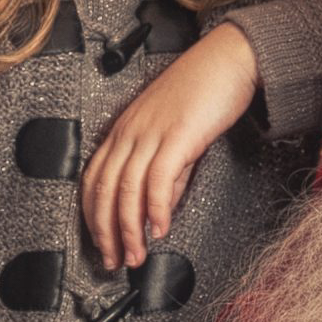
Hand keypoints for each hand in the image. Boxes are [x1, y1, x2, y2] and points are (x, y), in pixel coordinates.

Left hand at [84, 23, 258, 269]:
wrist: (228, 60)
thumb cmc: (202, 91)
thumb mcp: (175, 137)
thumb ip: (167, 174)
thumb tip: (158, 210)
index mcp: (124, 130)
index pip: (94, 180)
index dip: (94, 218)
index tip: (102, 244)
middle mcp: (130, 131)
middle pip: (104, 189)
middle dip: (106, 233)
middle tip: (115, 261)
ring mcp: (151, 132)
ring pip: (126, 189)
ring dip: (129, 229)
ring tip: (136, 255)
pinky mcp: (176, 135)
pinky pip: (157, 179)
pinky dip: (155, 209)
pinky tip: (160, 228)